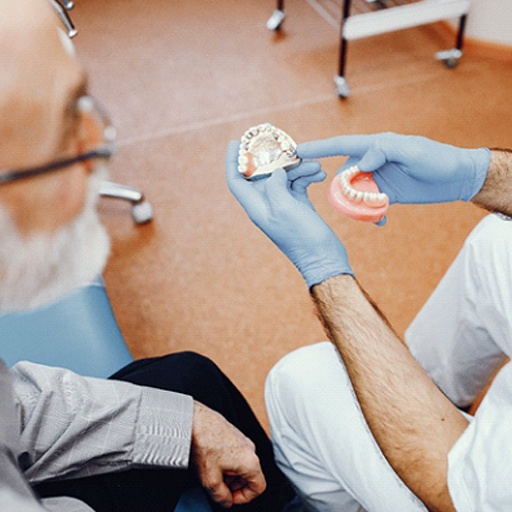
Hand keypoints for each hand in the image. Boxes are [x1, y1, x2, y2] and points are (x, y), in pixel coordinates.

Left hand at [191, 401, 265, 507]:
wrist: (195, 422)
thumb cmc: (204, 444)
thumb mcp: (211, 480)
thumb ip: (221, 497)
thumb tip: (225, 501)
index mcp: (250, 461)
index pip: (259, 488)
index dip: (245, 498)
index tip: (231, 498)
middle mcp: (250, 449)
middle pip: (250, 476)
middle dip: (235, 486)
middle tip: (219, 487)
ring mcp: (243, 440)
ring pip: (242, 465)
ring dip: (230, 474)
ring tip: (213, 473)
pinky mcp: (234, 434)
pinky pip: (236, 454)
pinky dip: (226, 462)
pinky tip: (211, 461)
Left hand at [226, 140, 352, 287]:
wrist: (324, 259)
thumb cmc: (302, 238)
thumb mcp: (285, 208)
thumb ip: (275, 185)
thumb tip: (277, 170)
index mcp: (256, 207)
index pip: (236, 180)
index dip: (233, 161)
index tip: (236, 142)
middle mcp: (266, 204)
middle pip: (262, 173)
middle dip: (273, 157)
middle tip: (283, 141)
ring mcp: (282, 205)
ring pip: (284, 176)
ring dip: (298, 167)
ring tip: (315, 165)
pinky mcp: (298, 205)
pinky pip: (298, 183)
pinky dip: (307, 176)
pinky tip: (320, 174)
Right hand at [298, 132, 490, 203]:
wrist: (457, 177)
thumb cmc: (437, 158)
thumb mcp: (412, 151)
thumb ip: (383, 152)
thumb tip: (359, 164)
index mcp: (375, 146)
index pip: (341, 146)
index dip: (318, 148)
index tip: (298, 152)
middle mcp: (372, 161)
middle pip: (344, 175)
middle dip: (341, 190)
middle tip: (349, 203)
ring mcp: (378, 178)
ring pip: (355, 193)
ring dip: (357, 206)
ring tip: (371, 214)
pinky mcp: (386, 193)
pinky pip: (369, 205)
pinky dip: (371, 214)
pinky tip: (380, 220)